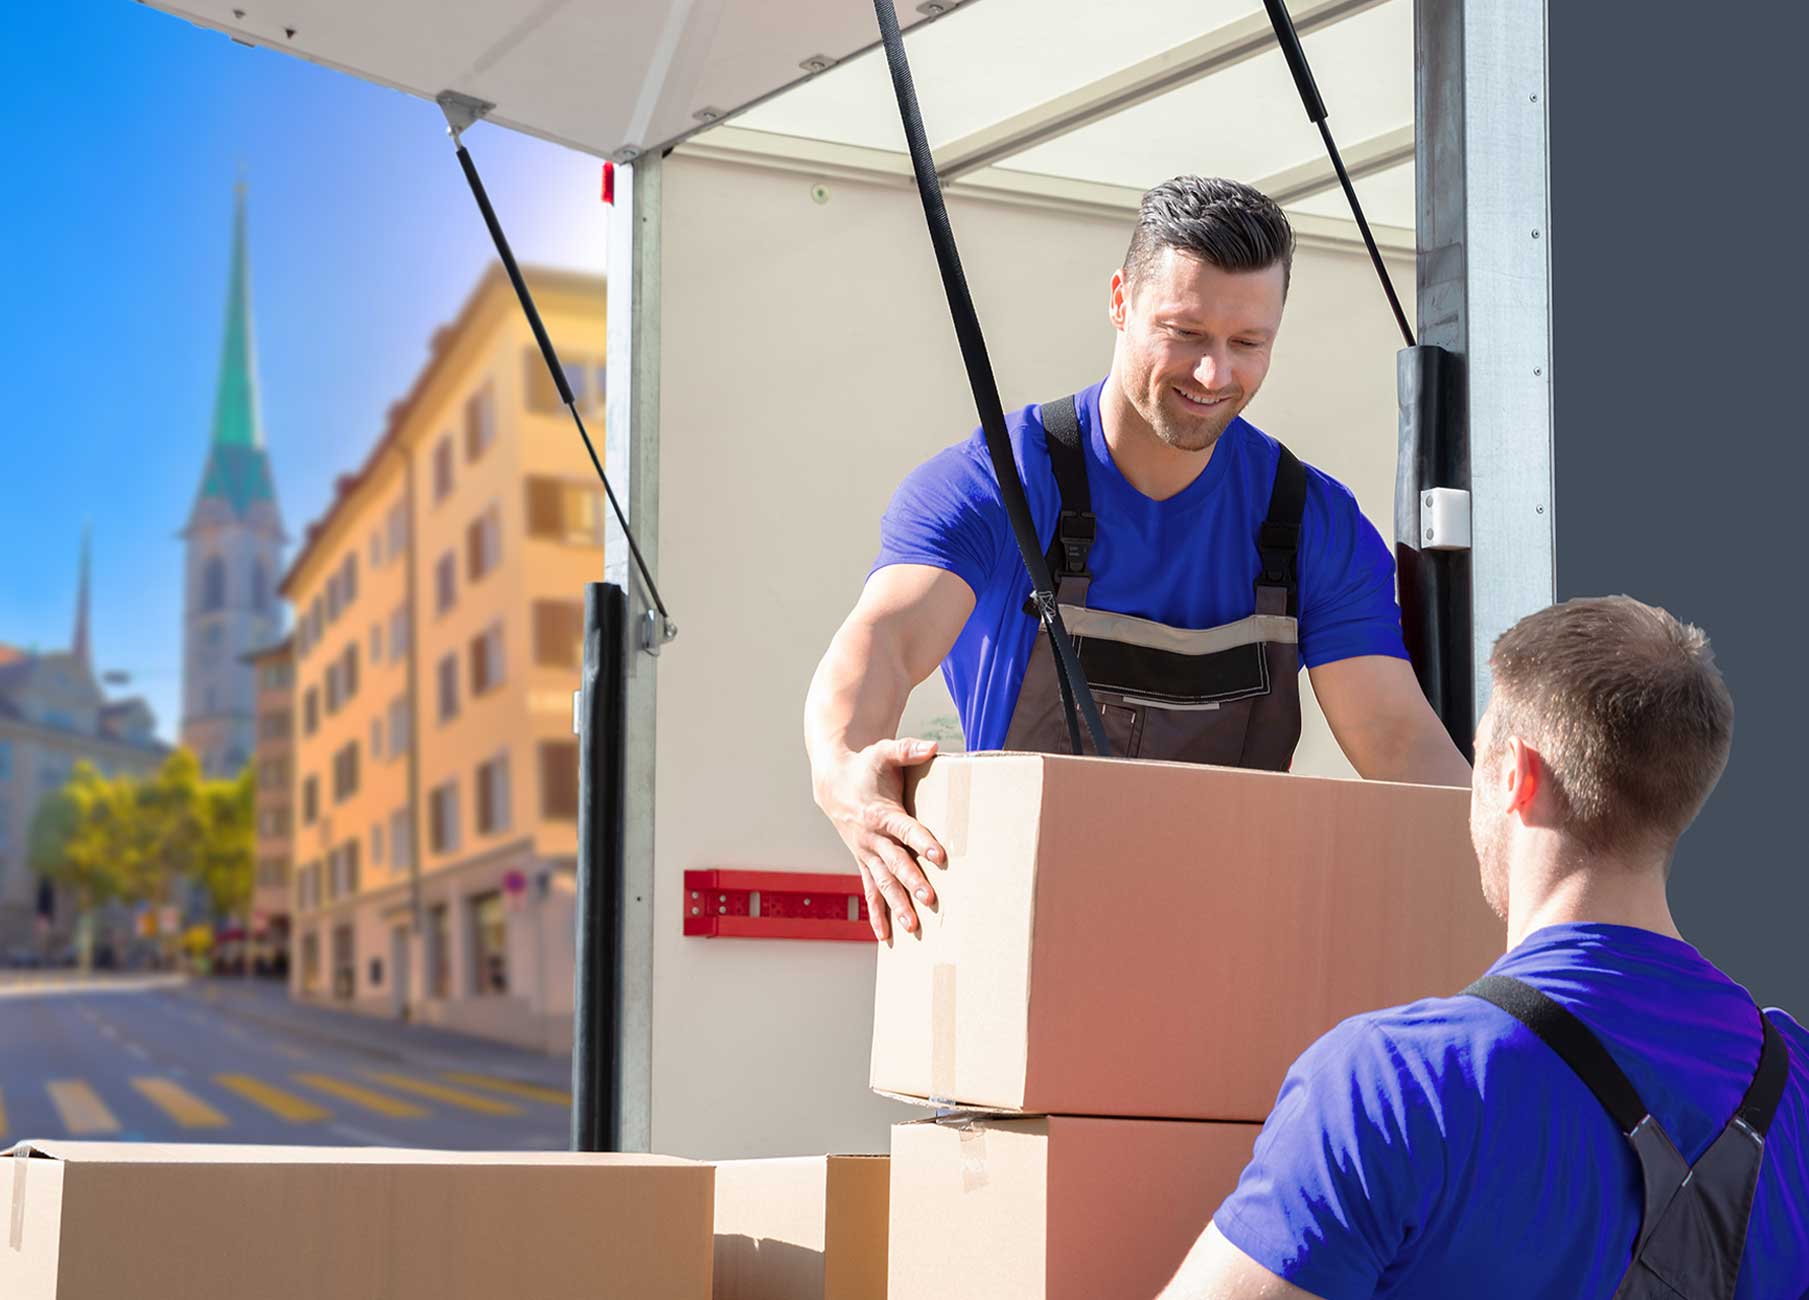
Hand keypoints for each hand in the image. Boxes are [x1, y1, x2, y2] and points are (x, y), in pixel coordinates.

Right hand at [813, 737, 945, 940]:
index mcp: (879, 812)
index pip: (904, 829)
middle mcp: (871, 838)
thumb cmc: (864, 766)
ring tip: (914, 926)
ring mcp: (866, 853)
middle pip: (894, 863)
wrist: (832, 781)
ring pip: (882, 884)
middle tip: (931, 899)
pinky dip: (876, 914)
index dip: (922, 840)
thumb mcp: (883, 751)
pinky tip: (886, 937)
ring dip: (897, 905)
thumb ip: (907, 749)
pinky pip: (869, 893)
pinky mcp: (863, 862)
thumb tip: (932, 745)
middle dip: (912, 881)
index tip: (940, 855)